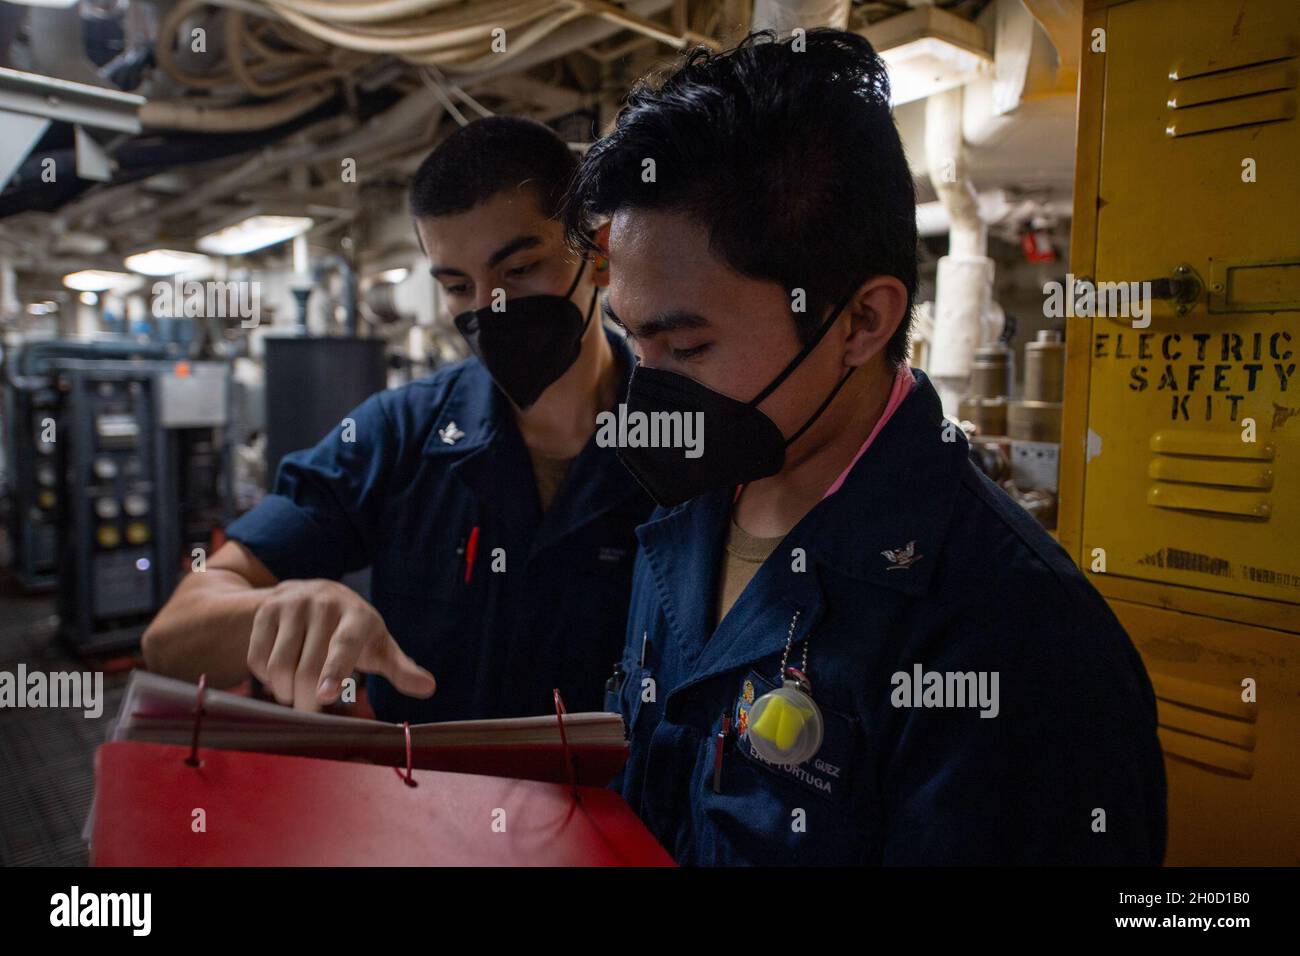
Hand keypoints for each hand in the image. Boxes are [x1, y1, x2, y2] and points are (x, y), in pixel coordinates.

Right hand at [246, 579, 435, 710]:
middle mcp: (323, 603)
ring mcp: (292, 604)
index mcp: (356, 615)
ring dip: (284, 692)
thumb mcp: (379, 645)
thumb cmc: (354, 630)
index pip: (344, 645)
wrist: (314, 594)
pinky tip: (280, 677)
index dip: (334, 671)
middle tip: (310, 712)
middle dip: (306, 700)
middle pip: (306, 666)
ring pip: (278, 665)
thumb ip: (400, 668)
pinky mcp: (266, 609)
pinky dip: (265, 679)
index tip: (324, 697)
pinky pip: (257, 658)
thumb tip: (428, 687)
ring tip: (295, 693)